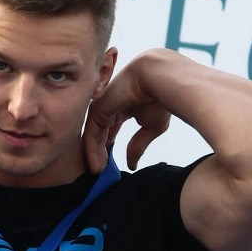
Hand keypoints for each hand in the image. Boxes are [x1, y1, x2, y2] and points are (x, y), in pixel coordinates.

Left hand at [83, 55, 170, 172]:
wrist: (160, 78)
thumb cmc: (160, 98)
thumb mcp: (150, 127)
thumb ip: (138, 144)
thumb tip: (131, 165)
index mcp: (121, 108)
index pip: (109, 131)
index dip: (107, 148)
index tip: (108, 166)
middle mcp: (108, 107)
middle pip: (98, 134)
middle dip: (99, 154)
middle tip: (100, 173)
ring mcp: (101, 107)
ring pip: (93, 135)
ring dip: (94, 155)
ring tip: (98, 172)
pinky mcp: (97, 109)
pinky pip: (91, 134)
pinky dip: (92, 151)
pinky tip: (97, 165)